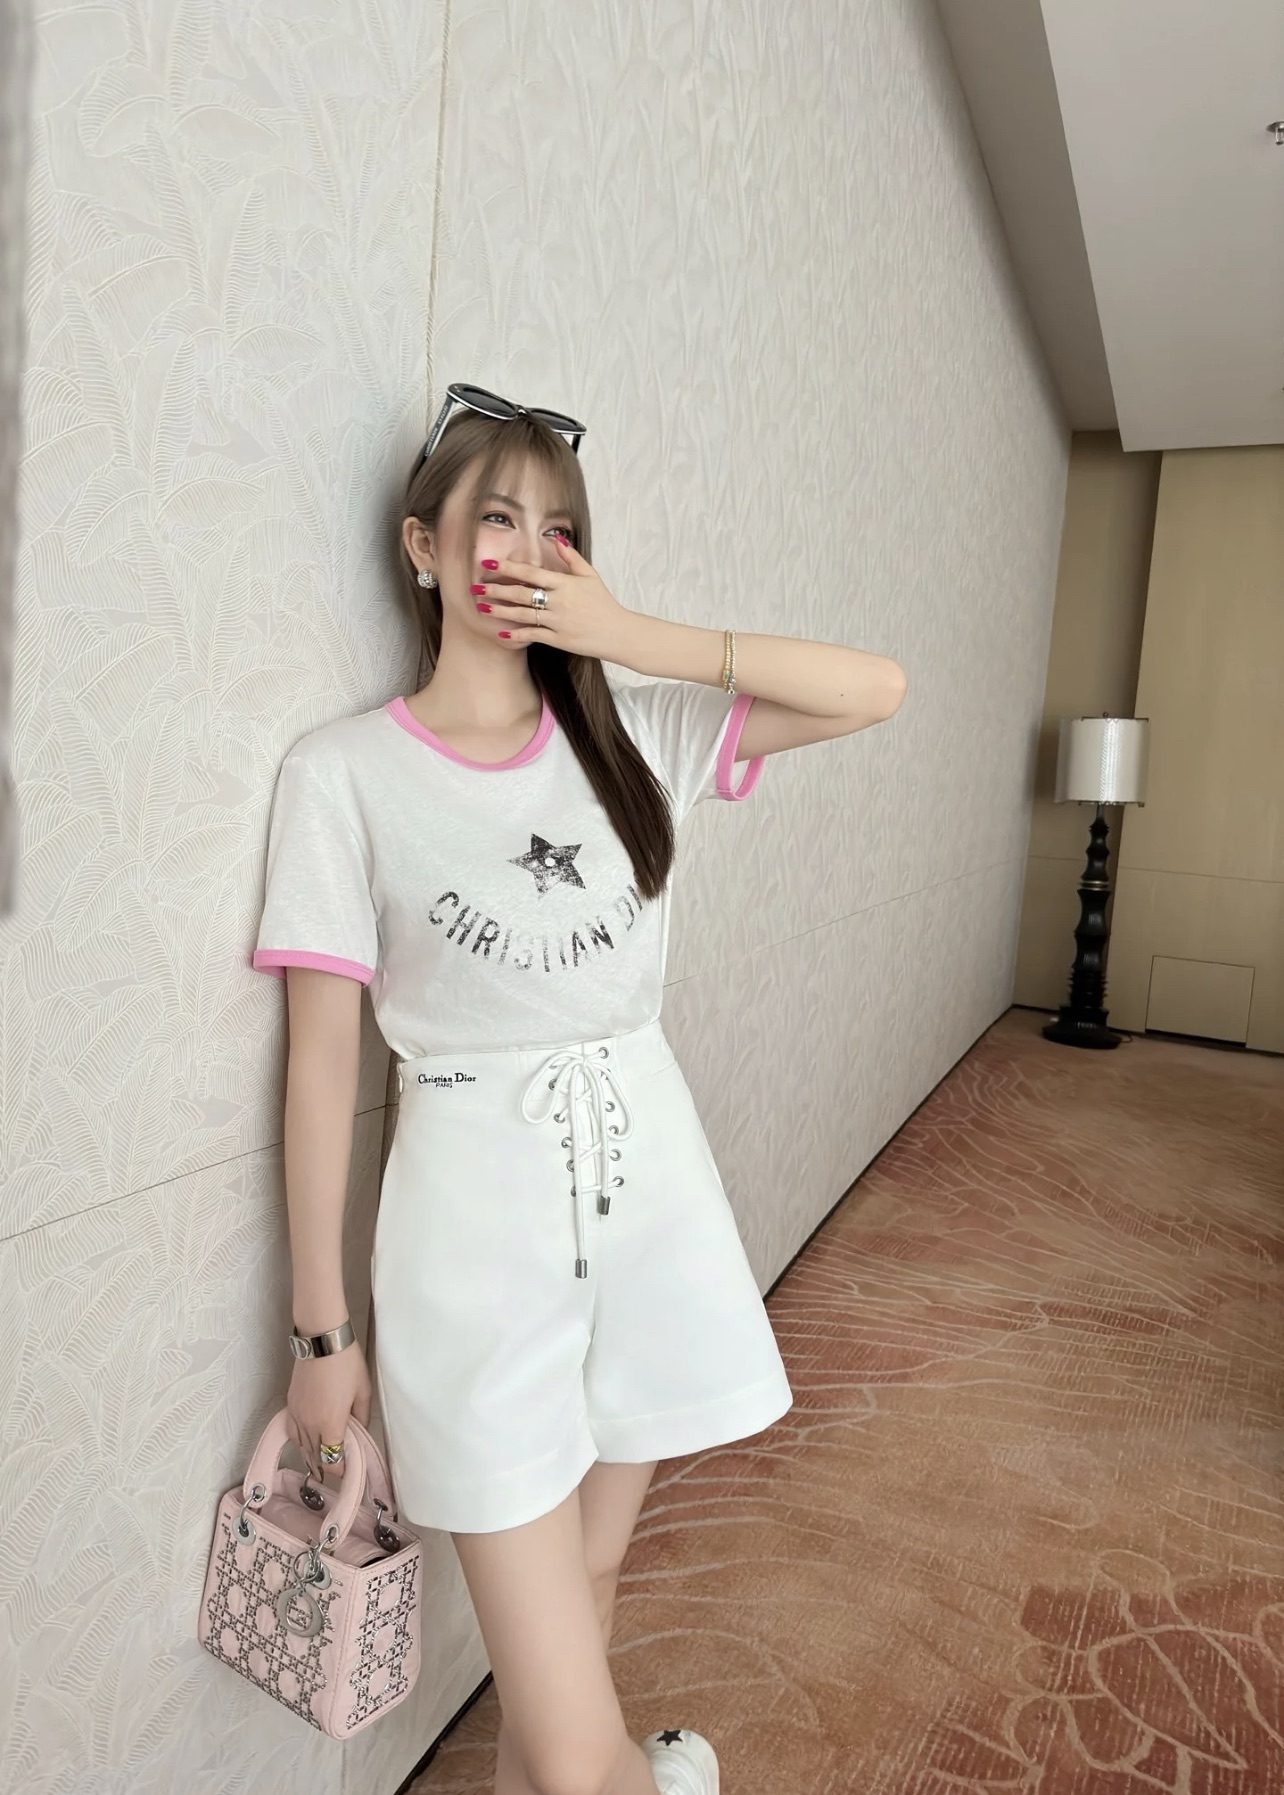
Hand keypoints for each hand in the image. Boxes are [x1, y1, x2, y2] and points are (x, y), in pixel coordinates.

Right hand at [285, 1342, 371, 1483]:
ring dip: (313, 1455)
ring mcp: (297, 1415)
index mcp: (330, 1424)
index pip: (332, 1461)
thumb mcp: (363, 1392)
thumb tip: (359, 1433)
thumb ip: (362, 1418)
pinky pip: (292, 1432)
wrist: (322, 1340)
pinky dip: (300, 1441)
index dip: (341, 1470)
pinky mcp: (290, 1405)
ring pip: (302, 1447)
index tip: (349, 1469)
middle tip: (339, 1465)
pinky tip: (308, 1440)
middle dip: (328, 1465)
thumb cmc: (347, 1363)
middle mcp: (310, 1425)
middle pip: (316, 1457)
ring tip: (324, 1458)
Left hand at [472, 535, 636, 660]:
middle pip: (521, 594)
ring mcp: (557, 622)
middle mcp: (559, 602)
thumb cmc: (603, 603)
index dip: (509, 568)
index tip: (489, 564)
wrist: (618, 632)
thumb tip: (556, 538)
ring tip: (482, 608)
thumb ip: (571, 557)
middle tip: (476, 588)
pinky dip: (517, 634)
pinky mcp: (558, 640)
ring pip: (523, 615)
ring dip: (500, 611)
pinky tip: (502, 633)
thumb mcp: (590, 576)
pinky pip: (533, 636)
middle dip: (496, 590)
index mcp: (565, 584)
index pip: (531, 573)